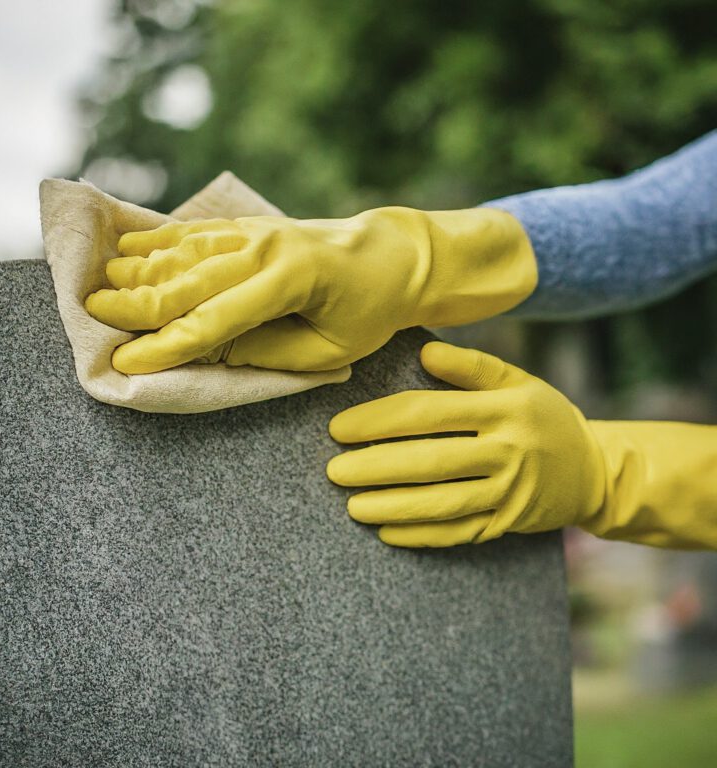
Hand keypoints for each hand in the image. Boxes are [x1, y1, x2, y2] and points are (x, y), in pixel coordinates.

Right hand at [84, 207, 534, 373]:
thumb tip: (207, 351)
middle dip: (137, 302)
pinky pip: (195, 232)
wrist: (393, 255)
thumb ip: (267, 350)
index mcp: (290, 280)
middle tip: (92, 316)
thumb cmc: (367, 311)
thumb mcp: (328, 348)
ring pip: (183, 250)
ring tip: (96, 283)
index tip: (127, 362)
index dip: (168, 344)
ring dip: (137, 268)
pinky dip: (157, 241)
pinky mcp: (251, 227)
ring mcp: (255, 232)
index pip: (215, 319)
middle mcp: (265, 248)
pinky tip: (127, 248)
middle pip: (187, 279)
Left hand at [326, 341, 606, 546]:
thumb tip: (424, 353)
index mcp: (504, 409)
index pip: (428, 414)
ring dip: (392, 506)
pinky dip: (421, 535)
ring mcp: (510, 492)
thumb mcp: (517, 381)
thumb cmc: (542, 416)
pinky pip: (459, 533)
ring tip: (351, 505)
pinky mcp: (508, 523)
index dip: (379, 421)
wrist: (593, 469)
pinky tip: (386, 532)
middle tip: (333, 471)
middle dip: (376, 467)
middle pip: (430, 461)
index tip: (340, 429)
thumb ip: (472, 367)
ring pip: (442, 503)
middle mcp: (508, 451)